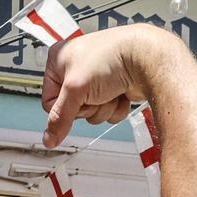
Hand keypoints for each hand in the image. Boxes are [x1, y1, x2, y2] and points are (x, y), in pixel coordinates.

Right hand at [41, 25, 166, 147]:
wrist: (146, 58)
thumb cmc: (112, 57)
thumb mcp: (75, 89)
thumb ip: (59, 118)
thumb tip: (49, 138)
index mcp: (58, 60)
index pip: (49, 100)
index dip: (64, 106)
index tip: (76, 101)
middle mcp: (76, 68)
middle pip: (72, 109)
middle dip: (89, 106)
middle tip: (96, 92)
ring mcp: (96, 79)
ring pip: (92, 112)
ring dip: (103, 107)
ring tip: (111, 91)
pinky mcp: (114, 88)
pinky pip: (108, 111)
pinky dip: (116, 107)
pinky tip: (121, 93)